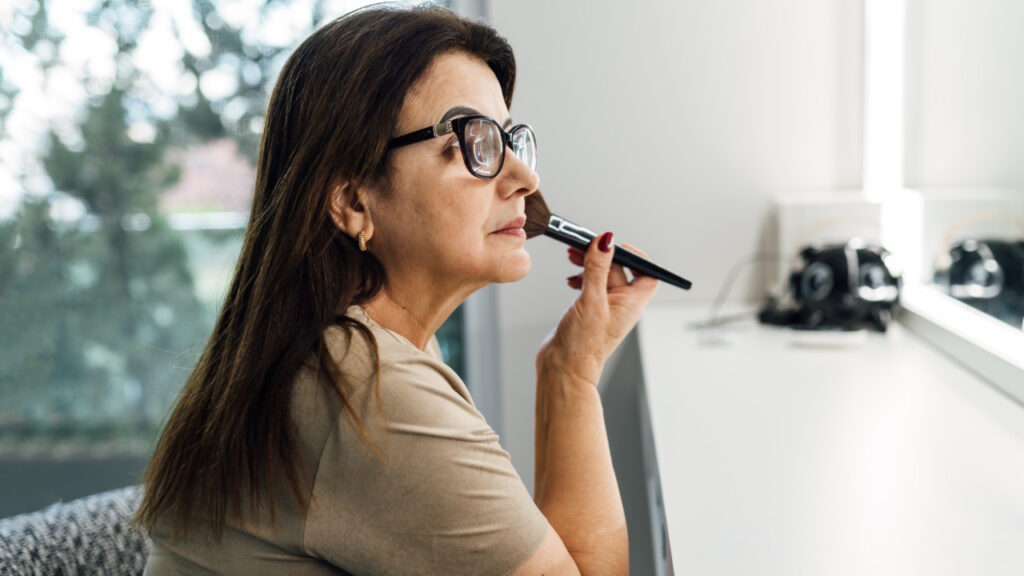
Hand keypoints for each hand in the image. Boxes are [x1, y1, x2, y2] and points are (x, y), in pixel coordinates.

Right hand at [537, 232, 658, 384]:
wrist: (563, 369)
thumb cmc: (583, 345)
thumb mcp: (591, 300)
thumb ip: (598, 268)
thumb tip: (606, 241)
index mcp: (632, 303)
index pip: (646, 272)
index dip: (634, 255)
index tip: (615, 245)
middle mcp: (621, 304)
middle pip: (618, 269)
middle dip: (601, 255)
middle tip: (583, 246)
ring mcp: (605, 307)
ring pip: (601, 275)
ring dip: (588, 264)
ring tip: (571, 257)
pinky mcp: (588, 310)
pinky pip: (589, 285)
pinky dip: (580, 277)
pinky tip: (570, 280)